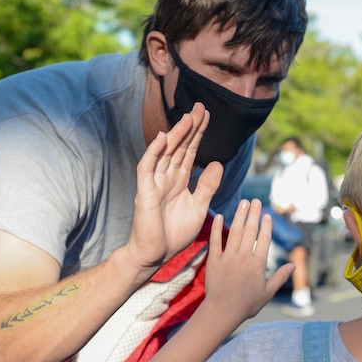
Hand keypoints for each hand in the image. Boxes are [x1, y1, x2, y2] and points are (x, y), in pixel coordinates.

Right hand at [127, 102, 223, 269]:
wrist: (156, 255)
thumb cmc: (175, 233)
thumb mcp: (198, 206)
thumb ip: (208, 186)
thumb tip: (218, 163)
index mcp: (179, 180)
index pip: (190, 151)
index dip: (198, 133)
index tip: (207, 116)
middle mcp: (166, 177)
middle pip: (179, 146)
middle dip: (189, 127)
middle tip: (200, 107)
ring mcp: (154, 182)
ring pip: (165, 152)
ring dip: (176, 134)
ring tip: (188, 117)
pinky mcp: (144, 191)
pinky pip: (147, 167)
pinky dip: (154, 152)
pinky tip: (163, 137)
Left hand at [205, 199, 293, 321]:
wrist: (223, 311)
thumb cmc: (247, 304)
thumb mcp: (267, 292)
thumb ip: (280, 277)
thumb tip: (293, 265)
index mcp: (258, 264)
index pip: (264, 239)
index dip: (266, 226)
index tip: (266, 214)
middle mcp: (243, 257)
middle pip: (250, 231)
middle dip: (253, 214)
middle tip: (255, 201)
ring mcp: (228, 257)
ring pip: (235, 232)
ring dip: (239, 216)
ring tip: (243, 203)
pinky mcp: (214, 260)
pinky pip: (215, 240)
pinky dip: (216, 228)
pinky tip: (218, 216)